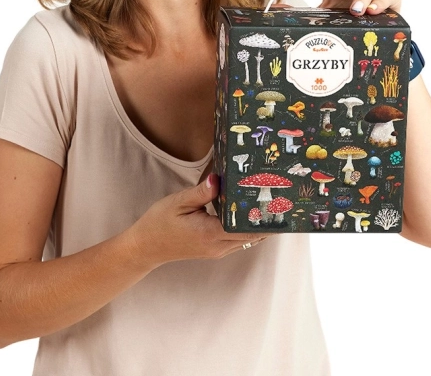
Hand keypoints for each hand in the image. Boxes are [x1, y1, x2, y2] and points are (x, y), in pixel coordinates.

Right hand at [131, 175, 267, 267]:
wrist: (146, 247)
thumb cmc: (159, 222)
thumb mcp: (178, 202)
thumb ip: (201, 192)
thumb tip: (218, 179)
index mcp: (210, 233)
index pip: (245, 227)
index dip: (264, 217)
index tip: (279, 203)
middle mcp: (218, 246)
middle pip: (253, 236)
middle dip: (269, 220)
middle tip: (284, 200)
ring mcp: (217, 250)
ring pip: (248, 240)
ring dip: (261, 226)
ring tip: (275, 206)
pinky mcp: (215, 250)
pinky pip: (239, 240)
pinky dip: (250, 229)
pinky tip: (254, 215)